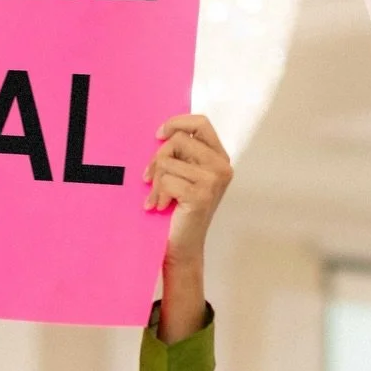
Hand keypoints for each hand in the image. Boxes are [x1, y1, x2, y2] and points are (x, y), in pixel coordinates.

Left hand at [145, 114, 232, 262]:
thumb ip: (181, 156)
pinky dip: (157, 194)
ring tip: (157, 198)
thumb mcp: (183, 177)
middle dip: (158, 159)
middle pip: (179, 140)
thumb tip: (161, 136)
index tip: (158, 136)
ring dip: (155, 182)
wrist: (182, 247)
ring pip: (168, 161)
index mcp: (219, 158)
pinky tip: (161, 206)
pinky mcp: (201, 194)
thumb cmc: (179, 212)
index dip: (176, 123)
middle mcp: (221, 166)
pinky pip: (166, 180)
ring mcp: (214, 180)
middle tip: (149, 179)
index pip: (201, 123)